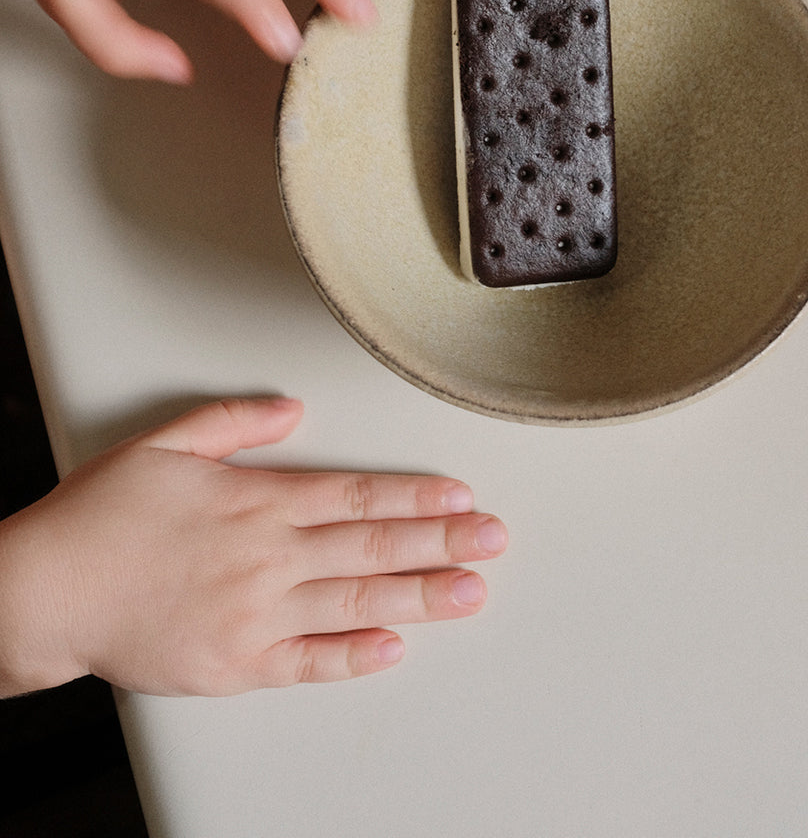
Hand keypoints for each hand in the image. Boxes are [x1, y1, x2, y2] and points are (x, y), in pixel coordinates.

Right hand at [0, 397, 507, 696]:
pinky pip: (307, 663)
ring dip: (419, 596)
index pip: (354, 496)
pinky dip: (353, 657)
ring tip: (470, 591)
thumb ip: (235, 424)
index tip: (459, 496)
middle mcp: (266, 557)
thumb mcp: (165, 444)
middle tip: (493, 539)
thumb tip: (293, 411)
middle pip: (370, 547)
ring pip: (354, 603)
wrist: (46, 591)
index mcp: (256, 502)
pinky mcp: (236, 664)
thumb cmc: (101, 517)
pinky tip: (394, 649)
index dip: (413, 498)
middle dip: (440, 541)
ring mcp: (255, 614)